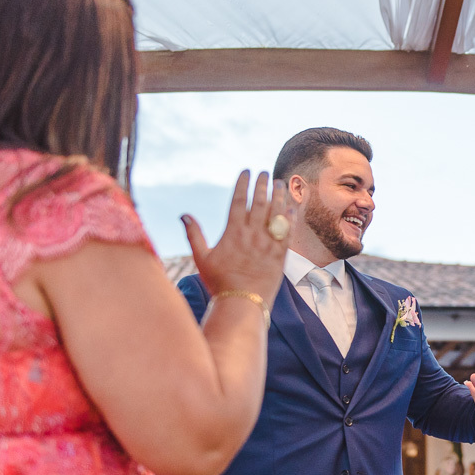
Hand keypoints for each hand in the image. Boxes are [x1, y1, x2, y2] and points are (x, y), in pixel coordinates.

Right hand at [183, 170, 289, 306]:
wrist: (242, 304)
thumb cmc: (219, 282)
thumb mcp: (201, 258)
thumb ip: (193, 234)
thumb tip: (183, 214)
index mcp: (232, 233)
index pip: (238, 201)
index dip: (243, 184)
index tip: (246, 171)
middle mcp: (252, 235)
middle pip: (259, 202)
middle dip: (262, 184)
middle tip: (265, 172)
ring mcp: (268, 244)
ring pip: (276, 213)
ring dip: (279, 196)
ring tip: (280, 183)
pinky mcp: (280, 254)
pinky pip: (287, 231)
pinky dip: (290, 217)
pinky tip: (291, 206)